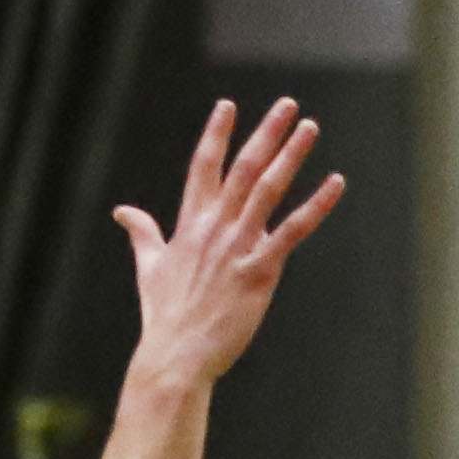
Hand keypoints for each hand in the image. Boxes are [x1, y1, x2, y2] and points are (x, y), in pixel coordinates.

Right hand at [116, 99, 344, 392]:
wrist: (176, 354)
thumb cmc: (164, 315)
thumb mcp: (149, 267)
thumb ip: (142, 233)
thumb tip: (123, 211)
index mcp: (189, 224)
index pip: (203, 167)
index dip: (216, 134)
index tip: (228, 105)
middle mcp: (214, 227)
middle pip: (243, 168)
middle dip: (266, 133)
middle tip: (288, 104)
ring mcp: (237, 246)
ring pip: (267, 189)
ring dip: (290, 155)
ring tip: (310, 128)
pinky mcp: (260, 270)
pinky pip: (293, 230)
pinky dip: (316, 205)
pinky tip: (335, 182)